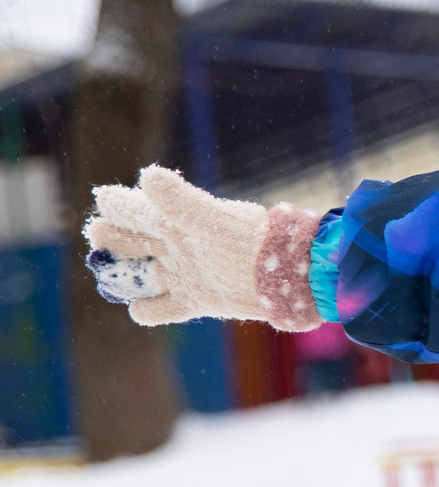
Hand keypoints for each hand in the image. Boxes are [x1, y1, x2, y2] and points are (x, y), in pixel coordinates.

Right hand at [84, 165, 319, 328]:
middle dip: (110, 238)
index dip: (117, 204)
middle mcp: (176, 246)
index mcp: (178, 220)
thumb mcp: (211, 220)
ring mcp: (183, 274)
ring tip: (113, 277)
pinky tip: (143, 307)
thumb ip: (181, 202)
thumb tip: (148, 176)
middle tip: (100, 236)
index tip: (107, 201)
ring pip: (138, 275)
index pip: (135, 208)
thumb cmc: (250, 242)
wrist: (290, 276)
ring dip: (122, 277)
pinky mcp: (196, 300)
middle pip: (128, 240)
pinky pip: (160, 308)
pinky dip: (147, 310)